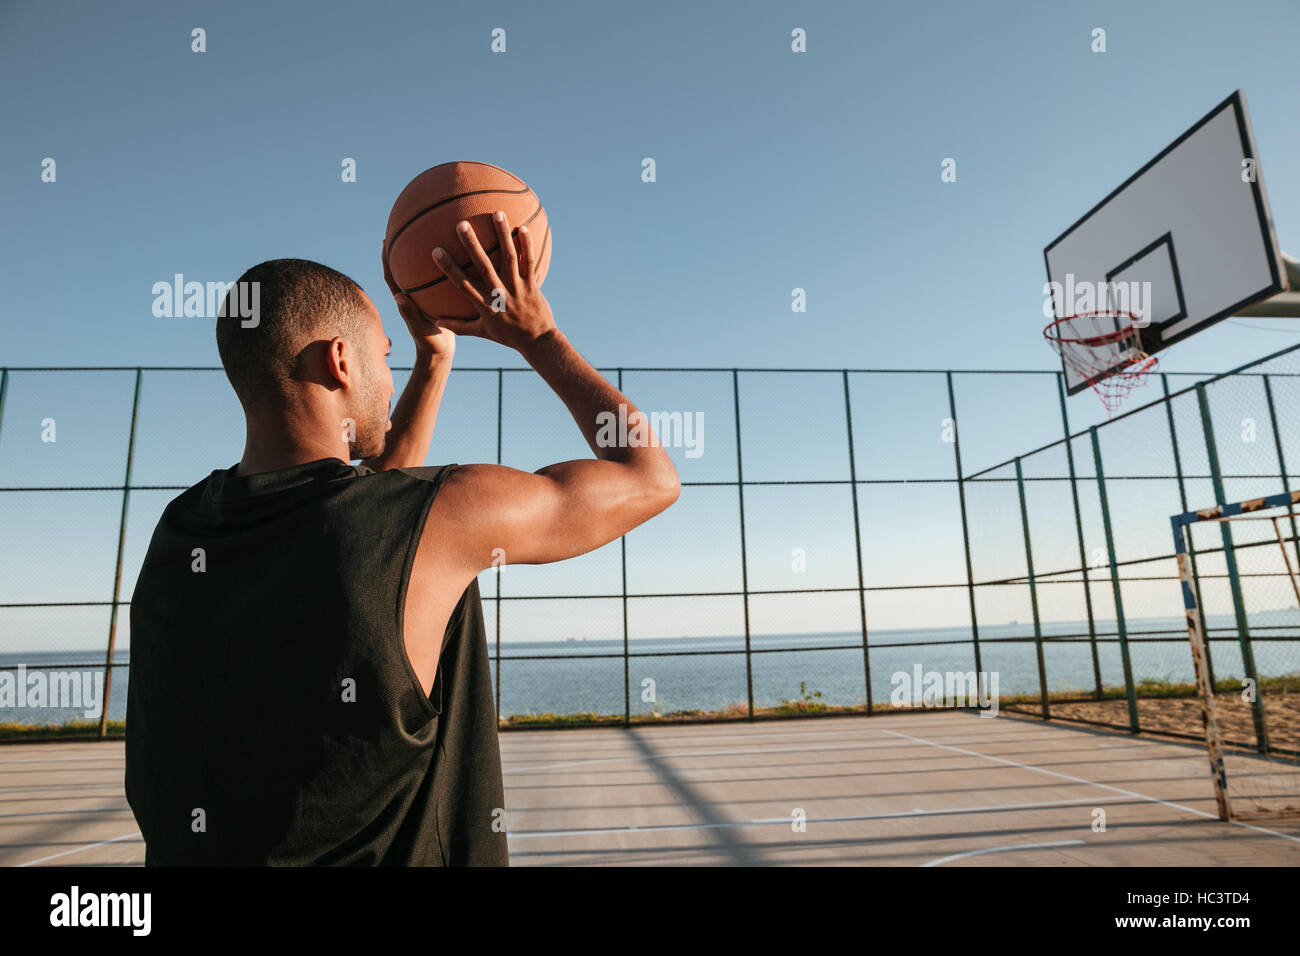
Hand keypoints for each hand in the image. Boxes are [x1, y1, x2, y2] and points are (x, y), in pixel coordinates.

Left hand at [382, 241, 455, 361]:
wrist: (440, 354)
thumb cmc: (430, 343)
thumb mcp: (421, 328)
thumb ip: (410, 314)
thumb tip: (398, 296)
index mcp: (406, 301)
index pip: (391, 276)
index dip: (386, 259)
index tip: (385, 240)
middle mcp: (413, 296)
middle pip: (403, 269)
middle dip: (400, 250)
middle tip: (401, 230)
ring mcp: (424, 299)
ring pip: (420, 273)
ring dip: (421, 256)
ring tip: (428, 237)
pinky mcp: (437, 302)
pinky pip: (438, 281)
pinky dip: (442, 269)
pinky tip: (454, 258)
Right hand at [426, 211, 557, 352]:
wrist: (537, 341)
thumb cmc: (507, 336)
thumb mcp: (481, 332)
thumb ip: (458, 326)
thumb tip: (435, 320)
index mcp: (485, 305)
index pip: (463, 284)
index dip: (449, 268)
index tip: (436, 251)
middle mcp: (500, 294)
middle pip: (484, 266)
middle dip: (472, 245)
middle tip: (461, 224)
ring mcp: (517, 288)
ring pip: (509, 258)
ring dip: (503, 235)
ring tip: (497, 214)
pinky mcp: (533, 284)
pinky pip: (530, 262)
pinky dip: (527, 244)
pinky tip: (523, 227)